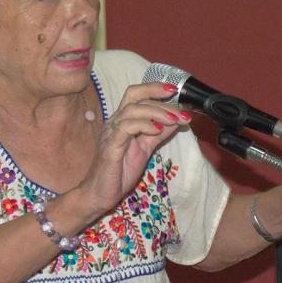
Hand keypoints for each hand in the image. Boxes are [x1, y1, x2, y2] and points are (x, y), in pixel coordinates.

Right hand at [77, 83, 190, 218]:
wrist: (100, 194)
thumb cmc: (120, 171)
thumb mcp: (146, 149)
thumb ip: (160, 134)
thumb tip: (178, 119)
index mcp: (123, 120)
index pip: (137, 95)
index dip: (155, 88)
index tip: (175, 89)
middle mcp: (115, 122)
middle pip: (134, 97)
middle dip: (159, 97)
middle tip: (180, 109)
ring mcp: (111, 133)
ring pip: (132, 110)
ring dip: (156, 112)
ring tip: (173, 119)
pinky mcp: (110, 147)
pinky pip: (125, 128)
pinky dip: (143, 125)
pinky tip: (157, 130)